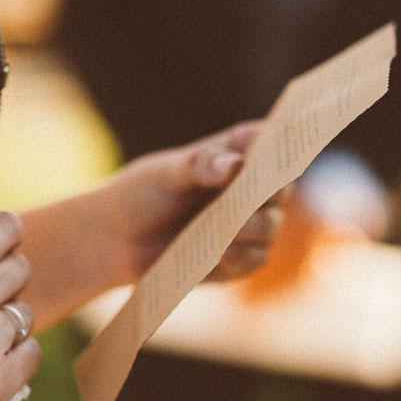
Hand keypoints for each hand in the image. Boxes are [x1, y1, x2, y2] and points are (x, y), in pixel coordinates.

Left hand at [103, 121, 287, 284]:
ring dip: (251, 229)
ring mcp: (249, 223)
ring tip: (226, 231)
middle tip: (246, 201)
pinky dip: (239, 257)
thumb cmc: (144, 193)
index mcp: (237, 152)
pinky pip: (254, 259)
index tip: (271, 154)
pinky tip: (219, 254)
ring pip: (270, 226)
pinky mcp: (240, 257)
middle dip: (266, 195)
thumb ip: (200, 165)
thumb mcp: (166, 173)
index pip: (272, 141)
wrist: (120, 239)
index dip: (280, 146)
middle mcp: (251, 187)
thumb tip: (235, 165)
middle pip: (280, 188)